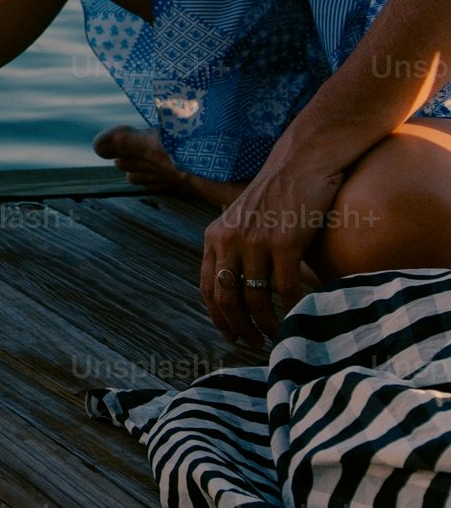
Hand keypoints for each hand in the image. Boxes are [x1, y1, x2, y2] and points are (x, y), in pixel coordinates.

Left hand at [202, 142, 345, 341]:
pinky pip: (284, 288)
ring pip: (255, 298)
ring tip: (277, 336)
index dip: (217, 317)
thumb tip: (239, 291)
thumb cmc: (276, 195)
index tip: (231, 336)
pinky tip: (299, 317)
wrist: (301, 163)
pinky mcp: (285, 242)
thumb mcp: (242, 220)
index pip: (207, 287)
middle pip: (226, 298)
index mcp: (214, 236)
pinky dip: (291, 309)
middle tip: (254, 344)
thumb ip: (235, 249)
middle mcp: (229, 240)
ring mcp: (256, 241)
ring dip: (266, 324)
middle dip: (239, 327)